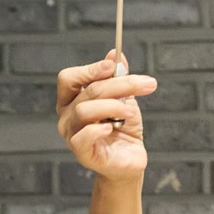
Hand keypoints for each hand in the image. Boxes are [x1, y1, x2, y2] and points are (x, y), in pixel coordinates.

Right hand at [56, 51, 155, 183]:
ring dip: (113, 106)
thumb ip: (117, 77)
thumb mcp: (124, 99)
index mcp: (72, 99)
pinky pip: (83, 137)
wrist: (130, 159)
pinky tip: (111, 128)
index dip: (90, 70)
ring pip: (85, 111)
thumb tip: (115, 53)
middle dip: (119, 84)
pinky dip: (97, 129)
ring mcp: (72, 134)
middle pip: (88, 91)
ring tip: (130, 111)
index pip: (69, 78)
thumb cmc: (123, 128)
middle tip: (147, 83)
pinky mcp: (82, 153)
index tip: (113, 65)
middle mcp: (67, 115)